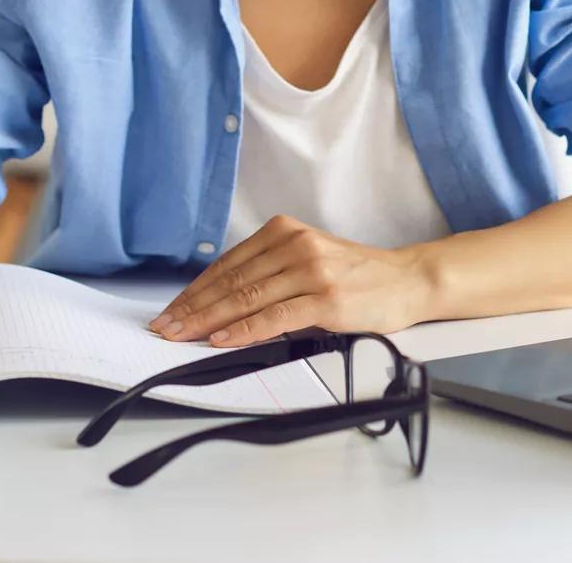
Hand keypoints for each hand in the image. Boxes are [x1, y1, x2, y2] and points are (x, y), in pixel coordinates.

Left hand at [147, 214, 436, 346]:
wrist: (407, 280)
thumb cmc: (358, 276)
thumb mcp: (309, 260)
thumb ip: (270, 272)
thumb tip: (221, 302)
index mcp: (285, 231)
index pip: (227, 265)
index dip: (194, 291)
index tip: (170, 310)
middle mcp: (295, 245)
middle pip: (231, 281)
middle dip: (192, 308)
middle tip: (164, 328)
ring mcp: (311, 271)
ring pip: (246, 299)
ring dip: (208, 321)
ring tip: (182, 337)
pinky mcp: (326, 299)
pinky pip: (274, 317)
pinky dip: (244, 330)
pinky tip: (222, 339)